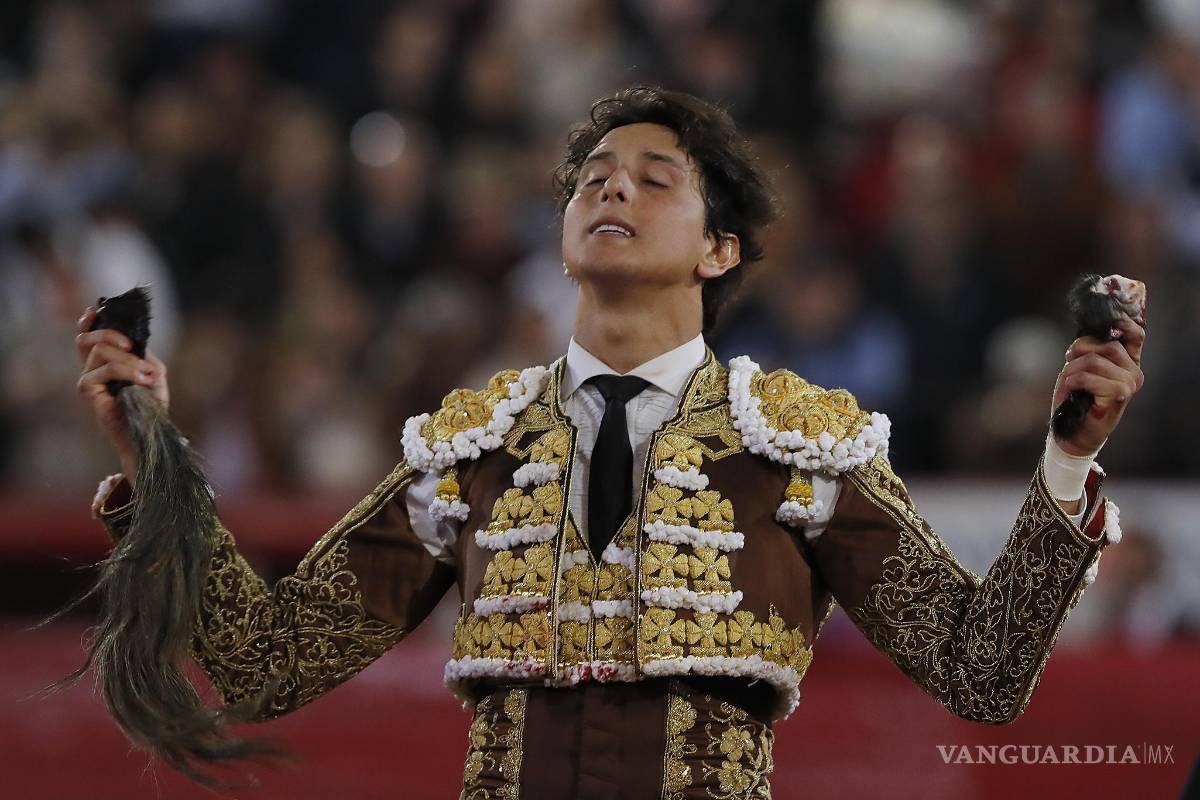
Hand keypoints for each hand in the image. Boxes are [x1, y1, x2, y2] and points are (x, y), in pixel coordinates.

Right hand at [75, 306, 169, 476]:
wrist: (149, 431)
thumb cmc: (150, 405)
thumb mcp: (154, 373)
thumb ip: (143, 355)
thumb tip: (135, 344)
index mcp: (106, 361)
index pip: (88, 336)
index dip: (89, 321)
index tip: (95, 309)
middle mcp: (93, 368)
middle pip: (89, 338)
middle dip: (113, 335)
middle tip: (132, 348)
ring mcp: (88, 379)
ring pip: (100, 351)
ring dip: (128, 360)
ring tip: (144, 375)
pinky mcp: (88, 391)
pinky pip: (104, 369)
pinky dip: (126, 371)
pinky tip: (140, 382)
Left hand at [1051, 312, 1144, 455]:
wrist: (1074, 432)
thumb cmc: (1077, 399)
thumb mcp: (1081, 368)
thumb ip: (1091, 350)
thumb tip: (1089, 334)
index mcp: (1128, 362)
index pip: (1135, 334)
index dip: (1122, 322)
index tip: (1104, 321)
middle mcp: (1134, 371)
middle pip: (1106, 345)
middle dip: (1079, 349)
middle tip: (1069, 360)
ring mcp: (1129, 383)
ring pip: (1094, 360)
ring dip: (1073, 368)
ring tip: (1070, 380)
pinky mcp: (1119, 394)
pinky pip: (1088, 377)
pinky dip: (1073, 380)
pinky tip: (1072, 389)